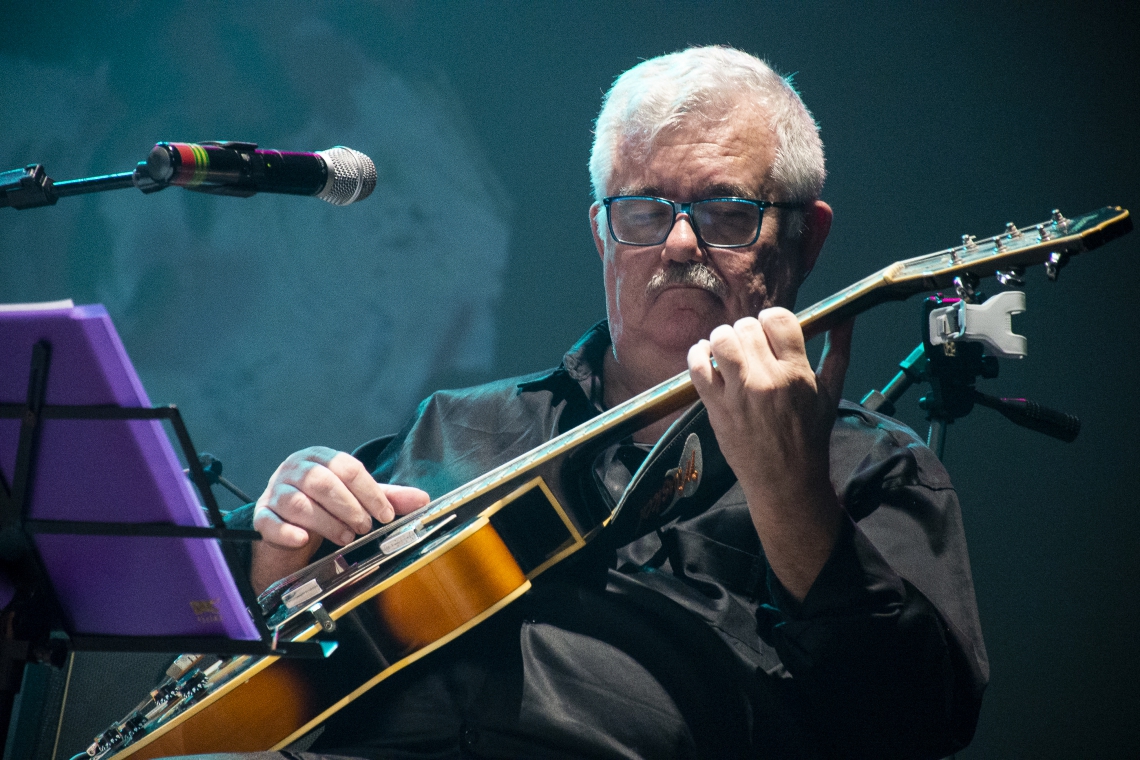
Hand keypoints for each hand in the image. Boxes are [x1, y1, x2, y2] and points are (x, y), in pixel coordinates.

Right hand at [250, 446, 429, 593]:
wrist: (288, 522)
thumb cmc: (326, 504)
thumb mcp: (357, 497)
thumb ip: (386, 497)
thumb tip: (424, 500)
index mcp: (321, 458)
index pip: (347, 467)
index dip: (370, 492)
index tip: (386, 514)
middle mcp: (295, 469)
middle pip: (321, 482)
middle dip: (348, 506)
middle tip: (365, 527)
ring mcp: (275, 491)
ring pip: (297, 503)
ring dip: (325, 522)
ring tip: (346, 537)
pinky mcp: (261, 516)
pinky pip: (269, 522)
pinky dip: (286, 532)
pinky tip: (303, 540)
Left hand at [688, 309, 853, 598]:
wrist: (785, 481)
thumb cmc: (809, 436)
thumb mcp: (831, 394)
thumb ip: (838, 352)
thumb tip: (845, 318)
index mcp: (796, 373)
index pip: (778, 319)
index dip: (771, 318)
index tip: (769, 329)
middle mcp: (766, 379)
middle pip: (747, 327)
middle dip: (747, 331)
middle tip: (749, 344)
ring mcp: (738, 393)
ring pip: (721, 340)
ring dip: (722, 337)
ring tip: (727, 348)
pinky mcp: (715, 407)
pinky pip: (697, 367)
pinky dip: (697, 354)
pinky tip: (705, 355)